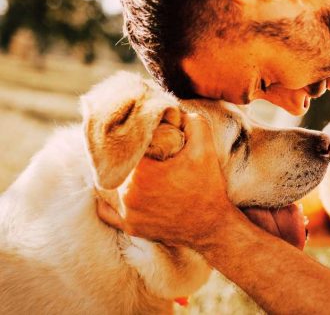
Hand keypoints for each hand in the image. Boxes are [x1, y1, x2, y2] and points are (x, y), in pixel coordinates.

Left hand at [97, 113, 235, 248]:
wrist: (212, 227)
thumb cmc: (208, 187)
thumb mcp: (205, 148)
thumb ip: (192, 121)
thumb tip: (174, 111)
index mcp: (141, 173)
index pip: (126, 145)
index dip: (135, 137)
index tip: (145, 136)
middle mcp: (128, 195)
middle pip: (117, 165)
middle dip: (128, 156)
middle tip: (143, 152)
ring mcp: (127, 214)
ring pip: (110, 185)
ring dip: (121, 175)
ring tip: (135, 167)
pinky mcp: (129, 227)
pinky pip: (108, 210)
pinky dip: (111, 200)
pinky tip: (122, 188)